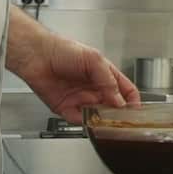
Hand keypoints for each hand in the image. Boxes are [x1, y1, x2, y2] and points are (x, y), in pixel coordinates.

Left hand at [14, 31, 140, 122]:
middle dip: (118, 115)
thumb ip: (108, 81)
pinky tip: (87, 120)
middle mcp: (94, 88)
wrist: (37, 55)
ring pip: (97, 116)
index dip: (132, 101)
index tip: (135, 111)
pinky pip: (78, 120)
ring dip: (102, 121)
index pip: (125, 90)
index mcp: (105, 74)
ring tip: (105, 122)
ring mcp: (81, 99)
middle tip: (121, 121)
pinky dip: (84, 123)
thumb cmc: (63, 50)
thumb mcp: (93, 60)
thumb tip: (119, 100)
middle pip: (113, 107)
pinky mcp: (66, 108)